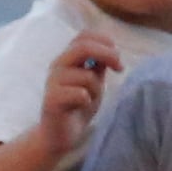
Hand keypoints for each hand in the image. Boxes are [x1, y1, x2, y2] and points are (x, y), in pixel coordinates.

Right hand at [32, 31, 121, 167]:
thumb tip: (111, 49)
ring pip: (86, 76)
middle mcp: (57, 66)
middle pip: (83, 47)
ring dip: (97, 89)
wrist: (59, 134)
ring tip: (91, 100)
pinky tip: (81, 107)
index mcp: (67, 59)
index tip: (118, 57)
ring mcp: (52, 83)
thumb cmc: (78, 106)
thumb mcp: (93, 82)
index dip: (104, 40)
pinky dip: (87, 101)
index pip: (83, 36)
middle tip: (120, 68)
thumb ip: (98, 65)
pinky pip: (79, 94)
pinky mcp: (51, 100)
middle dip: (107, 54)